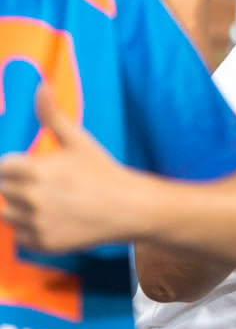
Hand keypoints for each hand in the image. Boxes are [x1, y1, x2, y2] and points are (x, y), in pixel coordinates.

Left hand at [0, 86, 145, 251]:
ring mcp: (36, 223)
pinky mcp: (42, 243)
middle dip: (20, 187)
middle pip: (3, 190)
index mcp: (35, 170)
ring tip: (52, 203)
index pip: (2, 167)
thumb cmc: (102, 170)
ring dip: (22, 209)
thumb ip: (52, 114)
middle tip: (50, 187)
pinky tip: (56, 220)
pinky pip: (20, 236)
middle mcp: (31, 198)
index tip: (39, 170)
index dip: (18, 167)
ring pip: (7, 214)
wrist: (130, 208)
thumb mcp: (78, 141)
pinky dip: (31, 230)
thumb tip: (40, 84)